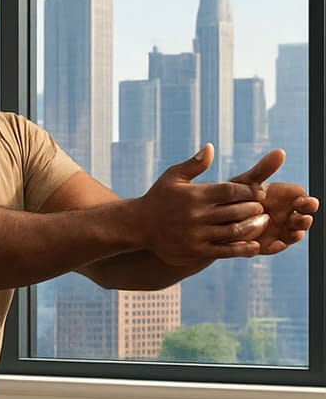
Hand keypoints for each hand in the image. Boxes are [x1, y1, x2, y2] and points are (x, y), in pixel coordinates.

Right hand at [139, 143, 269, 264]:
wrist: (136, 226)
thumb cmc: (158, 199)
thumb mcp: (172, 177)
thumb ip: (194, 165)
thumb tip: (210, 148)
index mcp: (194, 195)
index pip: (232, 191)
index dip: (250, 192)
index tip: (259, 192)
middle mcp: (196, 215)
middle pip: (237, 211)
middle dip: (254, 209)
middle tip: (262, 208)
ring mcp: (195, 234)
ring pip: (234, 231)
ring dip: (253, 227)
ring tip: (261, 223)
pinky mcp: (194, 251)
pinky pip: (224, 251)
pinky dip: (242, 249)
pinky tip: (254, 246)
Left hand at [231, 149, 318, 254]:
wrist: (209, 218)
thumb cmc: (230, 195)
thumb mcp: (245, 183)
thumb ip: (263, 170)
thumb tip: (281, 150)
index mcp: (282, 198)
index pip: (301, 197)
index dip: (305, 200)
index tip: (303, 201)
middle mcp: (283, 214)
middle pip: (301, 216)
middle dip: (304, 217)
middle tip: (303, 216)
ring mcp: (275, 231)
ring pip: (291, 233)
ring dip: (296, 233)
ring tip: (295, 232)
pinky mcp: (262, 245)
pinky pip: (272, 247)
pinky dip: (276, 247)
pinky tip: (276, 244)